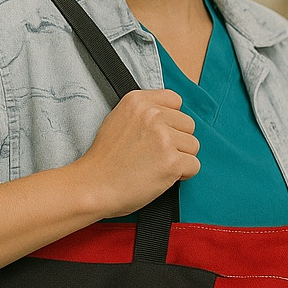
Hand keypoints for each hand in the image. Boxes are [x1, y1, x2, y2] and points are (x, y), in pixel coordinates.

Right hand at [73, 89, 199, 216]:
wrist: (92, 187)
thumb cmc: (104, 160)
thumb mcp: (118, 120)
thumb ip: (144, 114)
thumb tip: (169, 117)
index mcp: (138, 101)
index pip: (175, 101)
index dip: (170, 121)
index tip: (157, 136)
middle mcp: (152, 115)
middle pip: (188, 125)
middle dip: (177, 141)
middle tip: (154, 155)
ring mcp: (163, 138)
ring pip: (194, 145)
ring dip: (180, 158)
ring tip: (156, 166)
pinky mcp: (171, 161)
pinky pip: (194, 165)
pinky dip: (182, 175)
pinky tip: (162, 176)